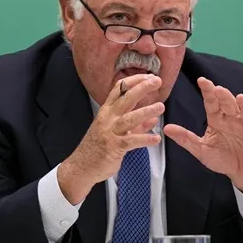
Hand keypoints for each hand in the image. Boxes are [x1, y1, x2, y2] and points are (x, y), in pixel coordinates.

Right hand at [57, 73, 163, 203]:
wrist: (82, 166)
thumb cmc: (99, 147)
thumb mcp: (117, 132)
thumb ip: (137, 125)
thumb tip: (154, 118)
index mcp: (107, 111)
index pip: (119, 89)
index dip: (134, 81)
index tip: (148, 76)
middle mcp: (107, 118)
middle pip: (125, 98)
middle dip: (141, 88)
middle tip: (157, 81)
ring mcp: (109, 132)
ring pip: (129, 118)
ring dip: (146, 111)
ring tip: (161, 107)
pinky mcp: (113, 147)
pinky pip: (131, 141)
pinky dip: (144, 138)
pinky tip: (156, 138)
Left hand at [163, 77, 242, 201]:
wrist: (242, 173)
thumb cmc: (222, 159)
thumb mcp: (201, 150)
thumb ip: (186, 139)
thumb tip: (166, 128)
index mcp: (217, 120)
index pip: (211, 103)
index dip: (208, 92)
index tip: (201, 80)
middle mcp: (231, 120)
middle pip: (227, 104)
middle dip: (223, 96)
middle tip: (217, 89)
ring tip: (238, 97)